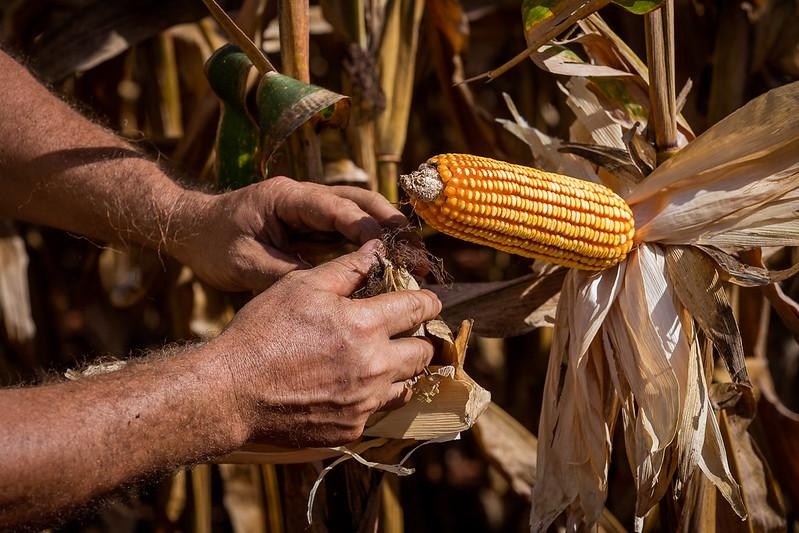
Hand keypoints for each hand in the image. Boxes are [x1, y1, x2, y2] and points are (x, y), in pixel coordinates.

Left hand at [176, 177, 405, 291]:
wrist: (192, 230)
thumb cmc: (214, 244)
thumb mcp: (245, 264)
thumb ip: (288, 274)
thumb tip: (333, 292)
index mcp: (288, 196)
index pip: (338, 207)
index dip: (368, 230)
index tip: (392, 255)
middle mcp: (305, 196)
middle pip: (361, 202)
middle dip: (393, 227)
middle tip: (420, 255)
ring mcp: (311, 208)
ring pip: (361, 214)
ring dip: (389, 236)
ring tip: (416, 262)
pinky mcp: (312, 224)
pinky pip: (349, 231)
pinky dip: (372, 247)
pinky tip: (391, 268)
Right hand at [207, 240, 441, 446]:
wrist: (231, 392)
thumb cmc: (263, 331)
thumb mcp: (302, 286)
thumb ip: (347, 268)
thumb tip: (379, 249)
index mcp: (365, 325)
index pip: (420, 309)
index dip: (428, 301)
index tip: (427, 301)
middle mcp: (374, 366)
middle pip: (424, 352)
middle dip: (420, 338)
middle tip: (404, 332)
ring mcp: (365, 402)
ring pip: (408, 384)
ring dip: (401, 369)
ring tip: (380, 358)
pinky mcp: (352, 428)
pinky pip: (380, 409)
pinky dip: (375, 396)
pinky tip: (352, 385)